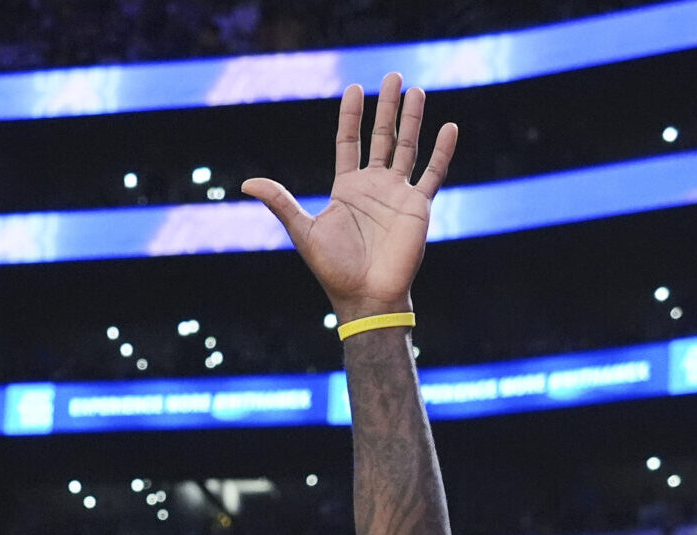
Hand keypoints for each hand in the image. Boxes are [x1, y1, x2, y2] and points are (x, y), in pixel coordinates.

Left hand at [243, 73, 457, 323]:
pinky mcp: (418, 207)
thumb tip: (246, 182)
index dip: (351, 116)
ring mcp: (398, 194)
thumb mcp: (303, 230)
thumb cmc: (334, 269)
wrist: (366, 297)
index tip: (354, 89)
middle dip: (387, 107)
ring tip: (417, 91)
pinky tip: (450, 127)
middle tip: (393, 76)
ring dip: (413, 119)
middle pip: (382, 137)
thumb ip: (280, 202)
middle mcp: (374, 186)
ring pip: (407, 147)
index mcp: (347, 188)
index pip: (348, 141)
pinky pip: (433, 173)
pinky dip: (442, 151)